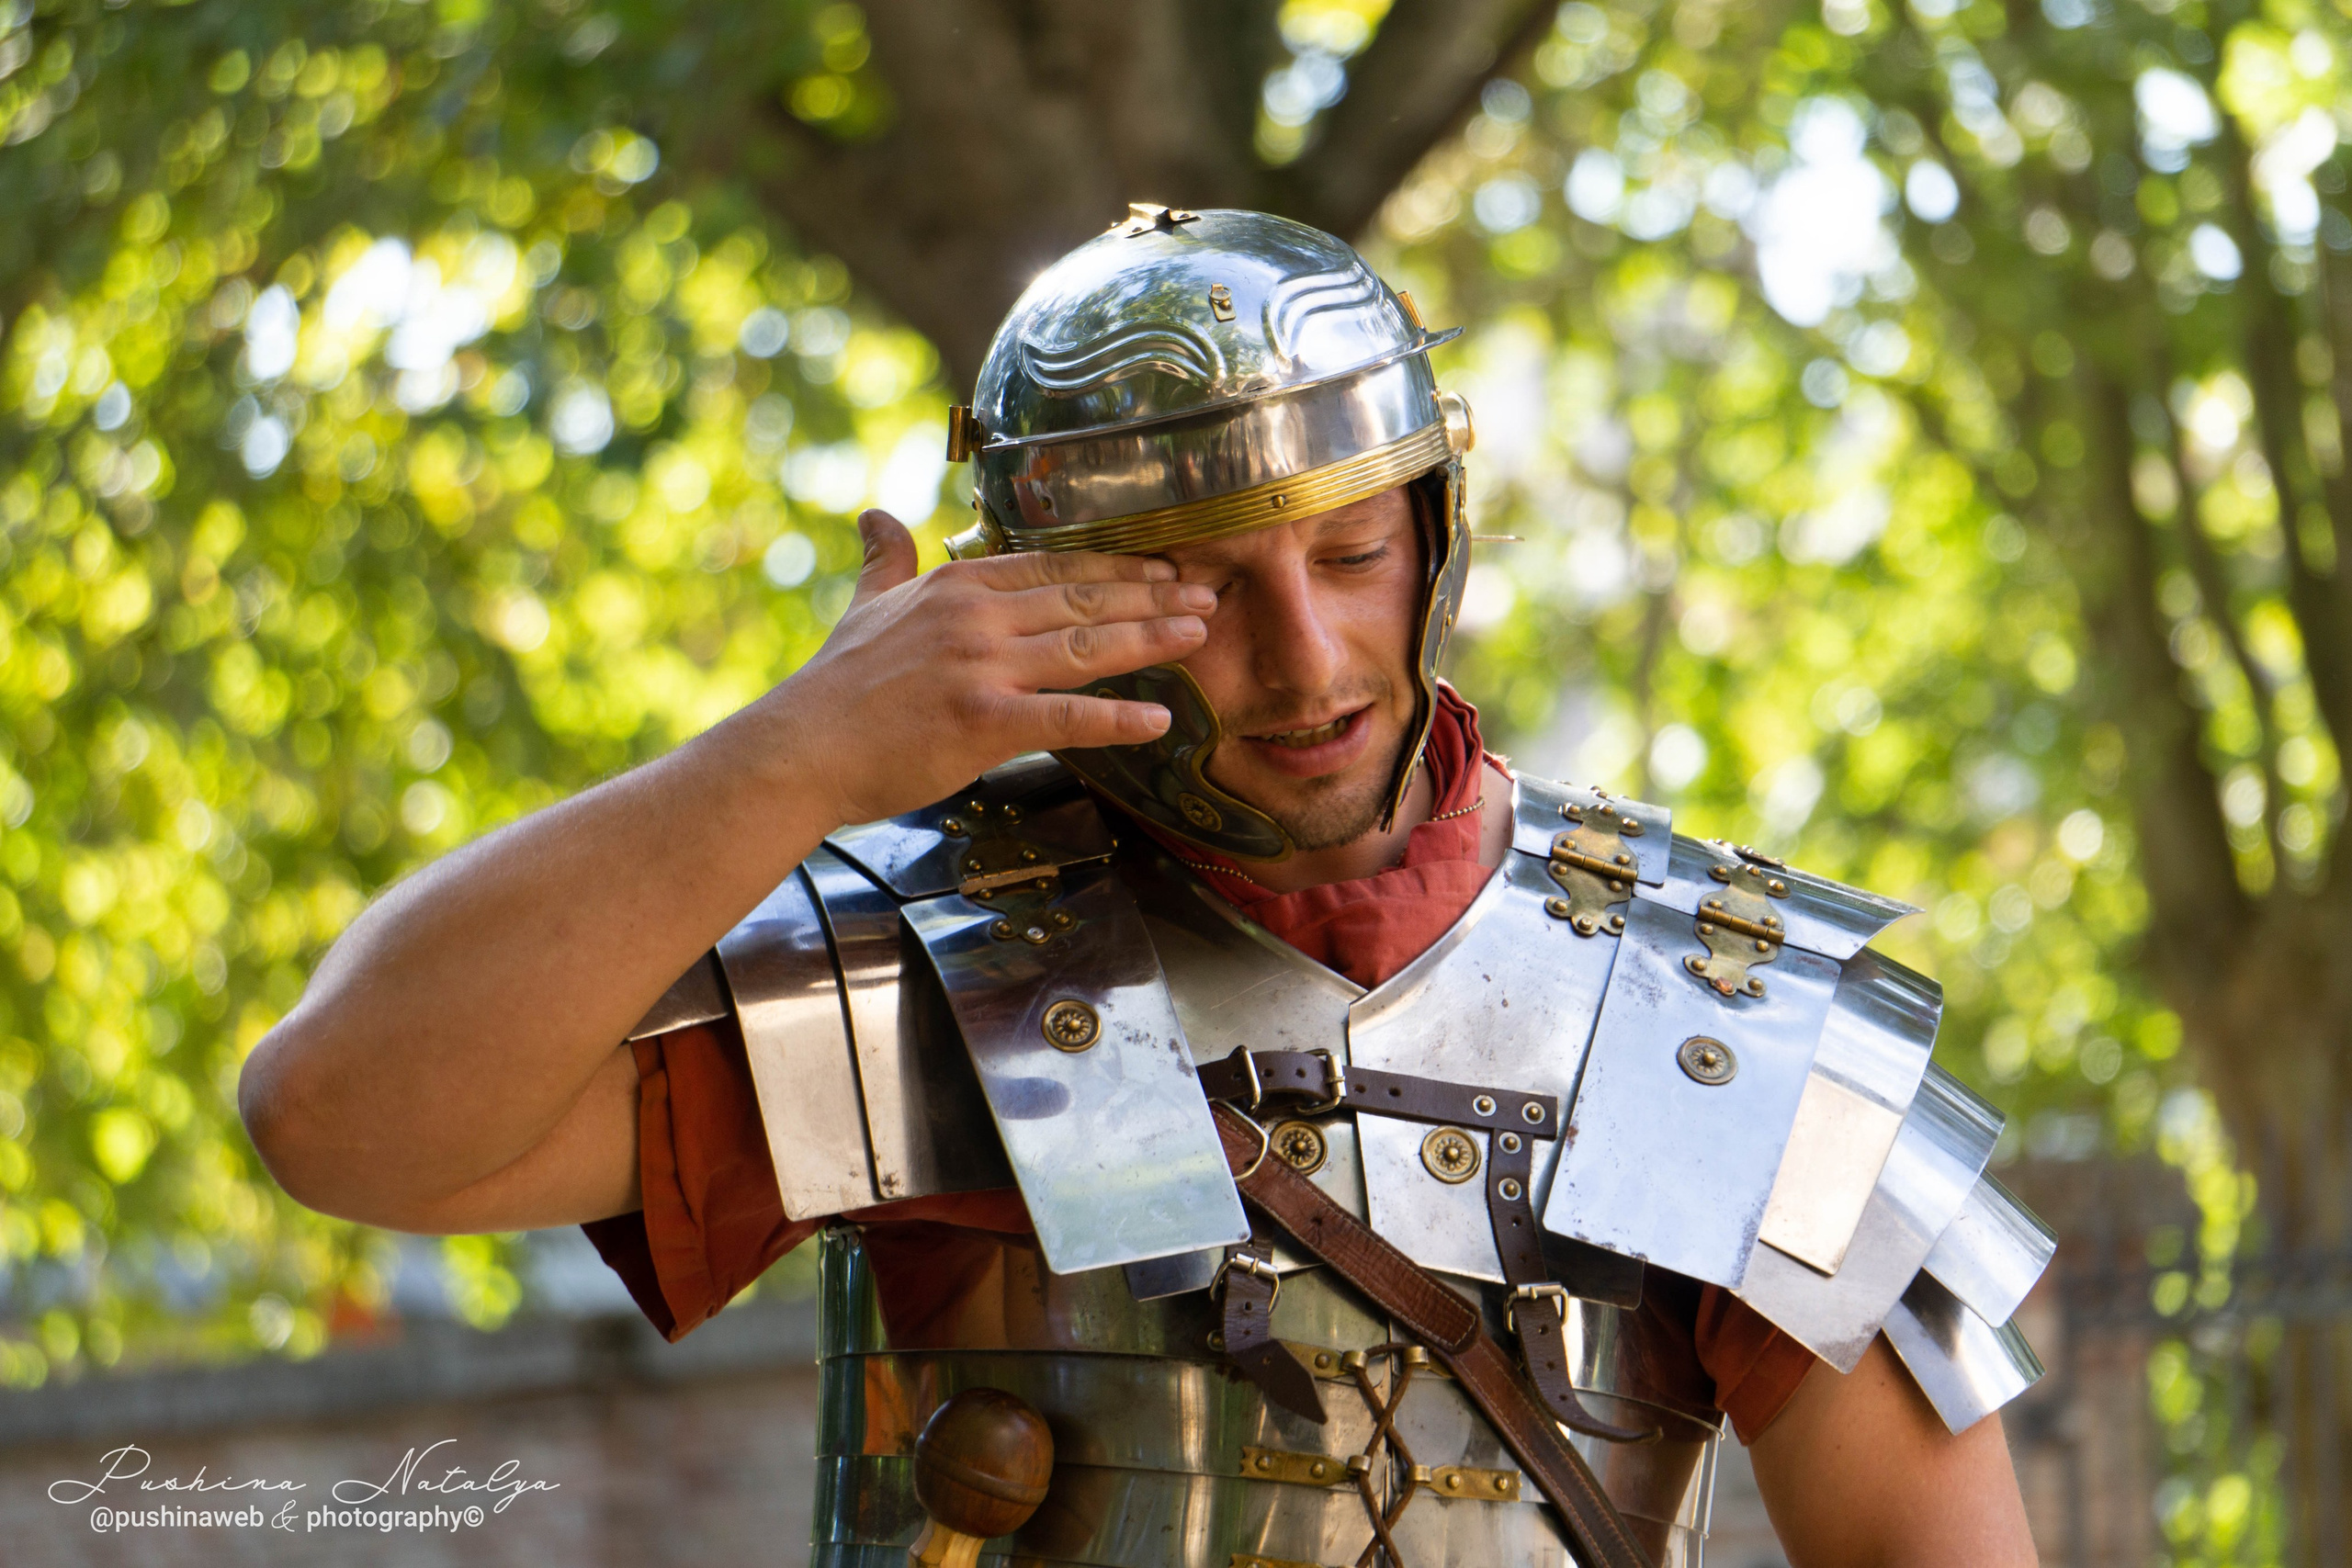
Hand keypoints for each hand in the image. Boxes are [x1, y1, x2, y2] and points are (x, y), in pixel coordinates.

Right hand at [760, 509, 1211, 826]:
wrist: (799, 749)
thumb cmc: (835, 686)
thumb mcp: (865, 606)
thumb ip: (886, 559)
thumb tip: (876, 514)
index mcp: (956, 584)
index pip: (1054, 566)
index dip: (1115, 568)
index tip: (1162, 568)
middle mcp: (976, 616)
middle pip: (1084, 599)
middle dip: (1152, 595)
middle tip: (1208, 593)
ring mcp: (981, 667)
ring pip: (1087, 647)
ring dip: (1152, 639)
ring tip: (1199, 633)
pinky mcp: (983, 722)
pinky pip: (1067, 718)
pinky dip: (1118, 718)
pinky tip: (1160, 721)